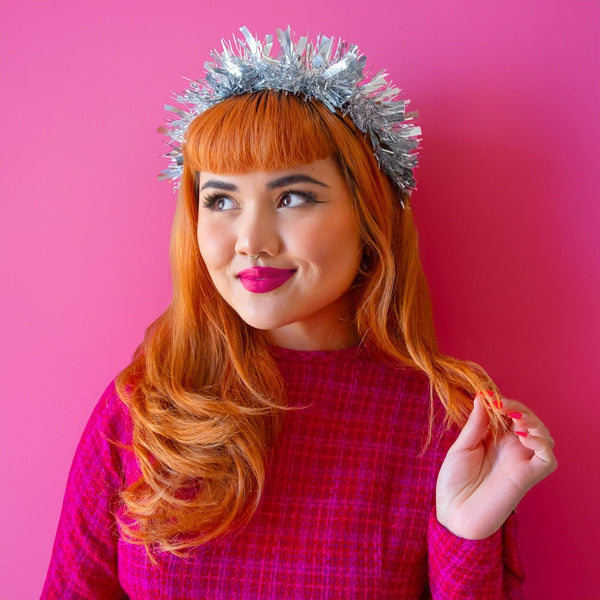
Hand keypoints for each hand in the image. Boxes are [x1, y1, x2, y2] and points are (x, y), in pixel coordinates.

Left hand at [435, 393, 556, 539]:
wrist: (453, 513)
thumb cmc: (454, 482)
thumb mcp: (462, 446)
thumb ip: (476, 424)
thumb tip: (483, 396)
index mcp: (495, 440)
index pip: (509, 414)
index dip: (503, 402)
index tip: (488, 395)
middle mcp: (511, 449)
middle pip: (529, 421)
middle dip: (518, 408)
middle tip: (500, 404)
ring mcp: (521, 462)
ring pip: (544, 436)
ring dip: (533, 422)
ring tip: (514, 418)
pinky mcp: (528, 476)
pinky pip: (548, 458)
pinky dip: (542, 443)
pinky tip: (524, 437)